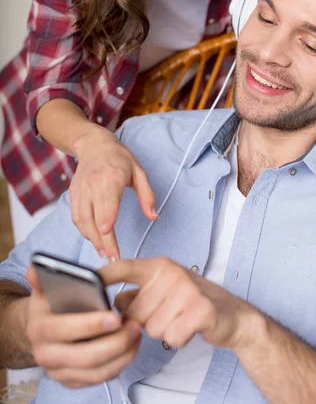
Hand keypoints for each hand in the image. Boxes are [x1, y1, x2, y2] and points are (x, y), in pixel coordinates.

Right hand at [25, 267, 141, 388]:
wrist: (42, 330)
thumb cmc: (51, 305)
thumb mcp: (45, 290)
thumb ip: (44, 279)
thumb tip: (35, 269)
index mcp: (38, 329)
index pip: (64, 329)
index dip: (91, 324)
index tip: (116, 316)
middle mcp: (45, 355)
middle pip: (85, 357)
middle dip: (114, 343)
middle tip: (134, 325)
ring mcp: (59, 372)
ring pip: (96, 372)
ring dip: (122, 354)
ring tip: (137, 333)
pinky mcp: (72, 381)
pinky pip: (100, 379)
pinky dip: (120, 364)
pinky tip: (132, 346)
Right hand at [71, 126, 156, 259]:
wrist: (94, 144)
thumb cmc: (120, 158)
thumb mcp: (139, 172)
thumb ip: (147, 195)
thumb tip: (154, 216)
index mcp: (111, 179)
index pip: (107, 208)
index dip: (107, 228)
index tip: (112, 247)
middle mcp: (93, 185)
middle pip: (93, 220)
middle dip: (102, 242)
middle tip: (112, 259)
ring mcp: (80, 190)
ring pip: (81, 221)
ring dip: (91, 239)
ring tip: (103, 253)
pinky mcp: (73, 193)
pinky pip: (75, 217)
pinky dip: (83, 231)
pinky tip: (94, 239)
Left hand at [100, 258, 258, 351]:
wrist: (232, 314)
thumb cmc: (192, 301)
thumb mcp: (163, 289)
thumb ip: (137, 293)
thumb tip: (112, 302)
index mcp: (160, 265)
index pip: (124, 268)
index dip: (103, 276)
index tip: (86, 282)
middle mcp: (171, 273)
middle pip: (135, 312)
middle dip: (147, 321)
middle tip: (169, 312)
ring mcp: (187, 290)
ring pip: (151, 328)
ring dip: (164, 330)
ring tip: (180, 318)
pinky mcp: (200, 310)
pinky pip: (171, 336)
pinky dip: (179, 338)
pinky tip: (190, 327)